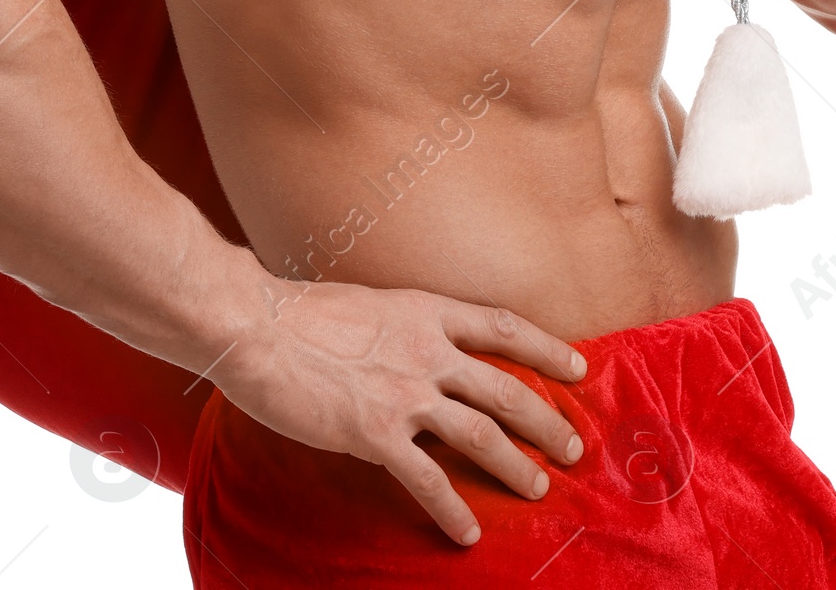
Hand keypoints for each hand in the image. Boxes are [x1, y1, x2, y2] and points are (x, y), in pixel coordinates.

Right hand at [216, 278, 586, 546]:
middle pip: (505, 388)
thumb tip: (412, 341)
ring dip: (516, 466)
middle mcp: (426, 350)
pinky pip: (427, 479)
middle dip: (546, 420)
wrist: (257, 326)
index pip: (503, 326)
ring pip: (481, 435)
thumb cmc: (300, 312)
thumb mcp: (367, 303)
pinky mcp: (376, 432)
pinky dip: (453, 508)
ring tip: (540, 489)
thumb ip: (399, 325)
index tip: (577, 367)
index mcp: (424, 312)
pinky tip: (467, 532)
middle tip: (572, 447)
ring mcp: (405, 392)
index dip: (546, 348)